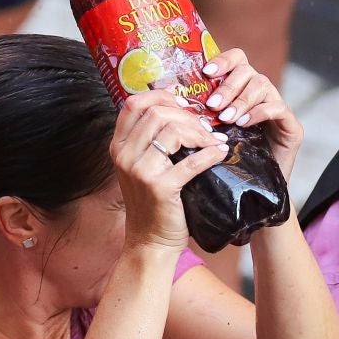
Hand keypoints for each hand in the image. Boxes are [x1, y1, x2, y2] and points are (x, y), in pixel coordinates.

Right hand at [111, 91, 229, 250]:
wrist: (150, 241)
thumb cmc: (152, 203)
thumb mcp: (141, 167)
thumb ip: (150, 142)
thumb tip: (180, 112)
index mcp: (118, 146)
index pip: (133, 104)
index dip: (160, 96)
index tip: (183, 105)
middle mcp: (124, 155)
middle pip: (157, 114)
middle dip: (187, 116)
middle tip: (206, 128)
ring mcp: (140, 171)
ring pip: (172, 132)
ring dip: (200, 133)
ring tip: (214, 141)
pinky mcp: (160, 187)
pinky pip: (191, 161)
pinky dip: (210, 154)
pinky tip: (220, 153)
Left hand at [199, 48, 302, 178]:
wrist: (251, 191)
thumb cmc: (222, 160)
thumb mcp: (206, 131)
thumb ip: (195, 112)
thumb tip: (167, 96)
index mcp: (239, 89)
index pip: (237, 59)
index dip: (223, 60)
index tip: (205, 72)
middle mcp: (259, 94)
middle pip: (247, 69)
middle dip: (227, 85)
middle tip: (212, 105)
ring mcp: (277, 108)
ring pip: (262, 84)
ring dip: (240, 99)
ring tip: (225, 117)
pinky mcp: (291, 126)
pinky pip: (278, 107)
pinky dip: (259, 112)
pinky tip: (243, 123)